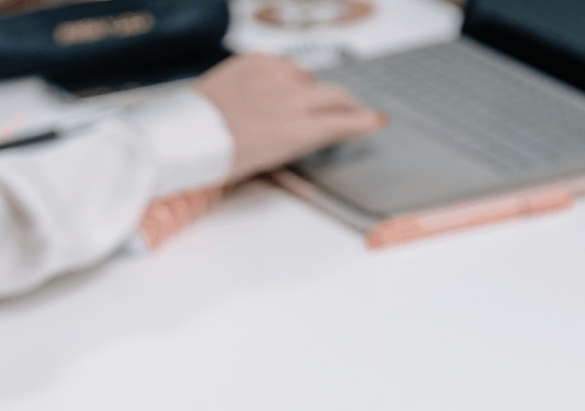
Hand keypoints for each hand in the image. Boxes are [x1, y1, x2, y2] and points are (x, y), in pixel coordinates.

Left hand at [194, 53, 387, 181]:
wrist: (189, 135)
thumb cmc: (226, 155)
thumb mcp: (273, 160)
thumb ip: (303, 140)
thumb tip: (321, 134)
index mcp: (298, 130)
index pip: (344, 121)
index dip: (365, 121)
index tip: (377, 120)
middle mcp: (290, 98)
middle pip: (335, 94)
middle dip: (348, 103)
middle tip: (353, 109)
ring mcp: (272, 74)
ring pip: (307, 76)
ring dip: (311, 87)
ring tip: (302, 102)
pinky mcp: (253, 60)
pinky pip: (281, 63)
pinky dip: (284, 74)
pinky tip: (276, 86)